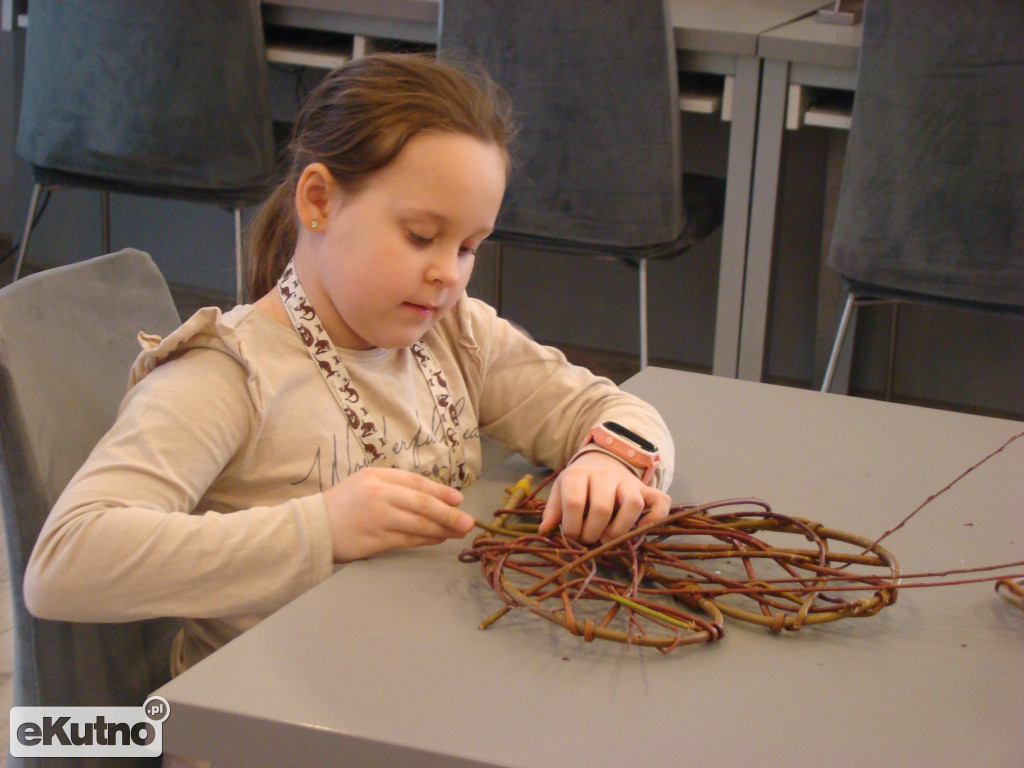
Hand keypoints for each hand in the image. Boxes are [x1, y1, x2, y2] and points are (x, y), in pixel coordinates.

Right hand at [323, 467, 474, 561]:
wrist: (312, 528)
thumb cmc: (341, 505)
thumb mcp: (364, 483)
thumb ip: (393, 486)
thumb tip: (431, 497)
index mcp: (377, 476)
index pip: (416, 482)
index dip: (441, 491)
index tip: (458, 500)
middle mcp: (379, 494)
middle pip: (423, 503)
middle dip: (448, 513)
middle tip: (468, 521)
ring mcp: (378, 517)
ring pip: (419, 523)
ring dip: (442, 528)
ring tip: (457, 532)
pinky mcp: (376, 539)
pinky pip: (408, 539)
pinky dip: (426, 539)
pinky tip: (438, 539)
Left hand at [538, 451, 670, 543]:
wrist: (602, 462)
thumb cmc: (578, 484)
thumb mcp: (560, 490)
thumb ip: (553, 510)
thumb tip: (544, 531)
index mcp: (578, 474)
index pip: (575, 502)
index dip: (572, 526)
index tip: (571, 536)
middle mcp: (605, 475)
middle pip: (602, 507)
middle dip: (593, 533)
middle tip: (588, 540)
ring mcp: (628, 482)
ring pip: (632, 504)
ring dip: (620, 529)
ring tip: (608, 538)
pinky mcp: (646, 489)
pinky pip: (661, 501)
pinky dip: (655, 518)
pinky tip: (641, 529)